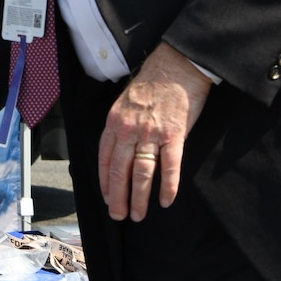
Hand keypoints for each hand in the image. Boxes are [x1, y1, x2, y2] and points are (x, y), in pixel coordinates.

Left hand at [97, 42, 211, 221]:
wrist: (176, 65)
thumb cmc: (152, 83)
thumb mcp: (125, 102)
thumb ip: (121, 126)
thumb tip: (119, 151)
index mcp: (115, 122)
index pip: (104, 159)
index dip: (104, 182)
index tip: (106, 198)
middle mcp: (130, 129)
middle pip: (121, 171)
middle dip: (118, 198)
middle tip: (119, 216)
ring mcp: (152, 133)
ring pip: (142, 173)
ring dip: (140, 198)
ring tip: (139, 215)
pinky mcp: (174, 134)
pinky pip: (170, 166)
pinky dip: (168, 186)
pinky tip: (165, 201)